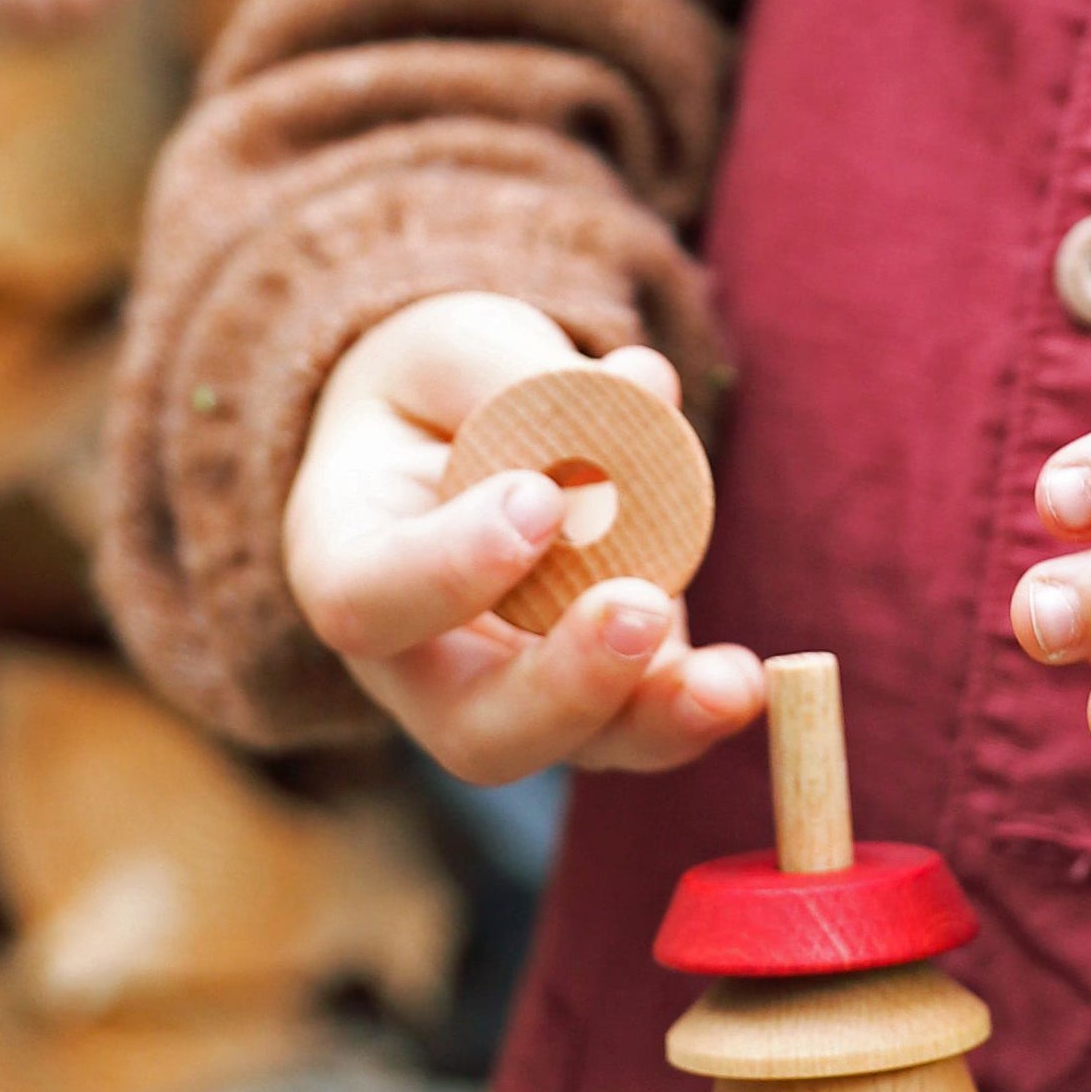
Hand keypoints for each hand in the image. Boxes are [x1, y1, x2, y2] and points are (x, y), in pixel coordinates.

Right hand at [283, 291, 763, 782]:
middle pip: (472, 726)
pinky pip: (641, 724)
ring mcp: (512, 688)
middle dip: (564, 687)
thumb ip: (529, 371)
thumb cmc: (443, 385)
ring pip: (570, 745)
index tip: (538, 502)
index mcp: (345, 556)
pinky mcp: (597, 688)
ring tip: (730, 681)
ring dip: (654, 719)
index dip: (450, 569)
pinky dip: (695, 707)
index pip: (369, 598)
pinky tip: (746, 677)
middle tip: (637, 610)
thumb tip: (644, 394)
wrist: (465, 427)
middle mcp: (418, 656)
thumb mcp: (457, 346)